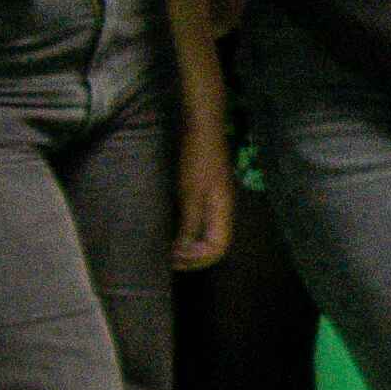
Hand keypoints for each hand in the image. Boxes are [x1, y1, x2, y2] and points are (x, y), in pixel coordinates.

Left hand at [172, 120, 234, 276]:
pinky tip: (173, 230)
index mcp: (223, 212)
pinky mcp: (207, 196)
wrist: (203, 131)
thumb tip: (184, 249)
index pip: (218, 248)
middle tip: (167, 258)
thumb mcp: (191, 193)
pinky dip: (188, 233)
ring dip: (189, 246)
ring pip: (208, 236)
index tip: (173, 258)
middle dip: (193, 257)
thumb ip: (190, 222)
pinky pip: (201, 224)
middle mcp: (223, 211)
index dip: (197, 259)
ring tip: (168, 249)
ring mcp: (216, 204)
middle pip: (215, 246)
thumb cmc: (197, 160)